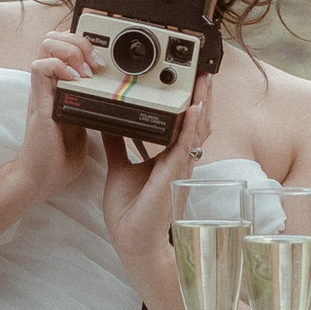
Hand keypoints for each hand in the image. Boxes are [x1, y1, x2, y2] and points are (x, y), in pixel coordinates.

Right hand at [8, 27, 97, 211]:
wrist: (43, 177)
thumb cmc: (61, 155)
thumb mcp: (86, 122)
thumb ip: (94, 105)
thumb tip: (118, 95)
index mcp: (61, 85)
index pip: (66, 45)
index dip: (84, 42)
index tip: (103, 58)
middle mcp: (50, 83)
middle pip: (56, 37)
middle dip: (79, 40)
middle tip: (95, 61)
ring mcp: (42, 90)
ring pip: (46, 44)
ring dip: (70, 49)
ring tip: (84, 69)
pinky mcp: (38, 101)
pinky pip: (38, 67)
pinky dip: (57, 66)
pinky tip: (73, 80)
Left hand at [95, 86, 210, 269]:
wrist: (130, 238)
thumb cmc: (130, 209)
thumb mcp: (119, 165)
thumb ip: (117, 142)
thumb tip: (106, 118)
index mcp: (167, 156)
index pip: (183, 122)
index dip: (188, 100)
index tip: (188, 78)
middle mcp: (177, 158)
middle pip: (196, 121)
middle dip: (201, 95)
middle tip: (202, 70)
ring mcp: (178, 166)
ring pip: (196, 129)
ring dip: (202, 103)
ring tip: (204, 80)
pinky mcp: (173, 174)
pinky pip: (185, 146)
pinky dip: (191, 126)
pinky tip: (194, 108)